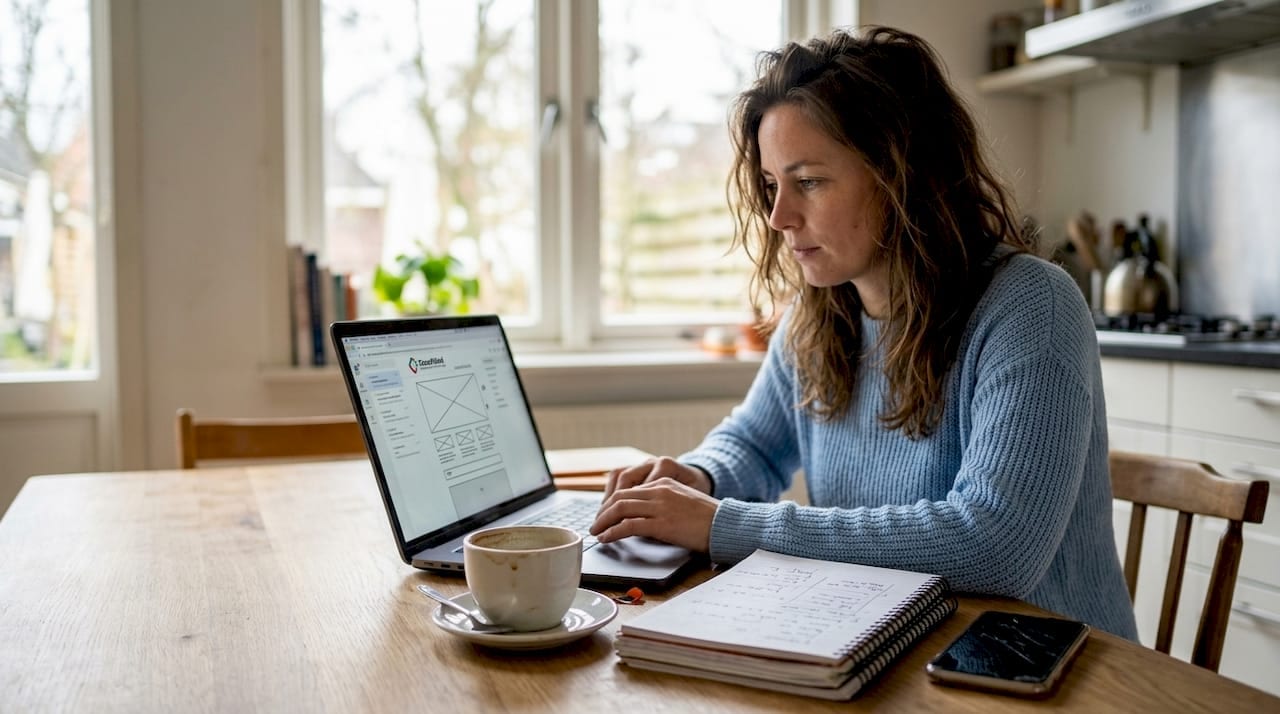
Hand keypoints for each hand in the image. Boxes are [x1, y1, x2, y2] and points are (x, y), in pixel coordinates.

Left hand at [591, 461, 718, 551]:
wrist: (726, 524)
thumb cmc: (707, 518)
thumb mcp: (682, 500)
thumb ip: (662, 502)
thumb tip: (641, 518)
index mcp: (664, 482)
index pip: (628, 488)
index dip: (611, 502)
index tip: (604, 515)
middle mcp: (659, 490)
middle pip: (620, 496)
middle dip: (603, 512)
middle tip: (595, 524)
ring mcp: (660, 505)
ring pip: (620, 508)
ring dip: (603, 521)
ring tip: (596, 532)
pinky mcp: (662, 523)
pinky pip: (629, 525)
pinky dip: (613, 532)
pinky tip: (607, 538)